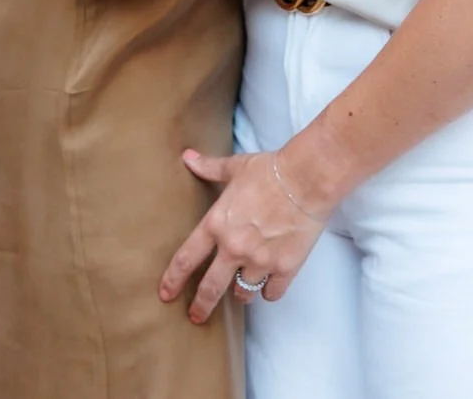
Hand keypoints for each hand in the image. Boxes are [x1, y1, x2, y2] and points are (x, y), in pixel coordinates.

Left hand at [158, 148, 328, 322]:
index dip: (173, 280)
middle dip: (201, 306)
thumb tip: (188, 157)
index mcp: (216, 225)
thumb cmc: (270, 170)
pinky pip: (272, 293)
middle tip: (196, 316)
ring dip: (240, 294)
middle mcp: (234, 248)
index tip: (166, 294)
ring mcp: (260, 261)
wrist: (306, 178)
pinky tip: (269, 285)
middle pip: (210, 288)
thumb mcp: (235, 167)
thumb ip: (209, 167)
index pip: (186, 259)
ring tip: (240, 290)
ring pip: (243, 294)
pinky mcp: (285, 268)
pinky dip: (270, 291)